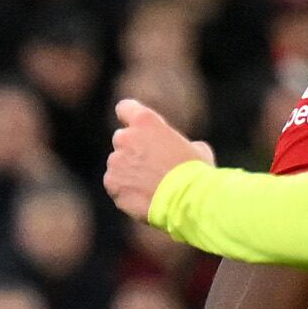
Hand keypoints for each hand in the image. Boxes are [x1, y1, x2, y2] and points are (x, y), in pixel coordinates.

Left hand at [105, 98, 211, 231]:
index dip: (129, 116)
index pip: (125, 108)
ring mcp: (116, 161)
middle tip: (151, 166)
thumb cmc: (196, 173)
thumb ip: (177, 144)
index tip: (134, 126)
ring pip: (118, 164)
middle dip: (132, 149)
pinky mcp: (111, 183)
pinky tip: (144, 199)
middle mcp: (126, 137)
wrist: (187, 200)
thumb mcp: (196, 149)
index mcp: (146, 121)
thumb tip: (180, 151)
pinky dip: (125, 191)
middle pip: (122, 139)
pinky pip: (115, 185)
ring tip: (151, 187)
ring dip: (129, 172)